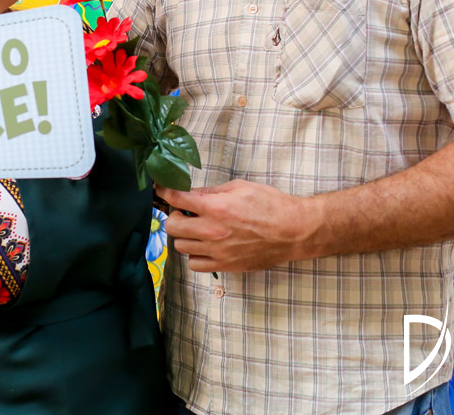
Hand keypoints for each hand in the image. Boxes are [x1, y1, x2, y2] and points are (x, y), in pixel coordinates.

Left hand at [157, 180, 320, 272]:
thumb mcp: (240, 187)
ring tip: (198, 230)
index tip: (161, 189)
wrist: (293, 231)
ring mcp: (217, 251)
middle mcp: (212, 231)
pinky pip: (195, 264)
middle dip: (175, 216)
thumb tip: (191, 193)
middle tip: (185, 213)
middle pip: (172, 226)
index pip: (176, 199)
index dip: (164, 192)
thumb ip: (212, 192)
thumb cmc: (270, 205)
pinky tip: (206, 246)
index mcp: (215, 208)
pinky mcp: (225, 265)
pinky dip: (195, 255)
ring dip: (185, 236)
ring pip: (181, 247)